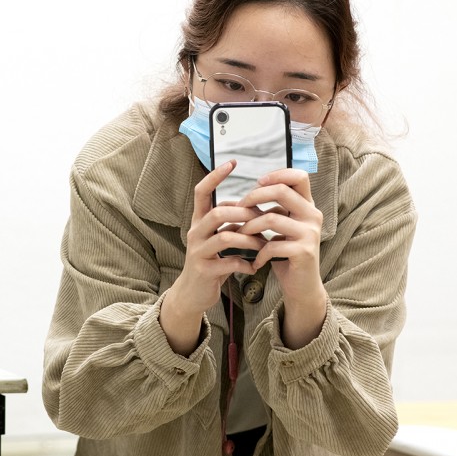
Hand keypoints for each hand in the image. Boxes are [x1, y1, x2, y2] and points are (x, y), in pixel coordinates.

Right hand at [160, 161, 265, 354]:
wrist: (193, 293)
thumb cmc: (211, 261)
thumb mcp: (216, 238)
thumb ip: (229, 222)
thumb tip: (252, 205)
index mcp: (199, 221)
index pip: (201, 192)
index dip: (215, 176)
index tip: (232, 162)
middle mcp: (195, 233)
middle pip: (217, 213)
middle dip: (243, 214)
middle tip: (261, 217)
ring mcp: (198, 252)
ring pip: (225, 237)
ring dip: (249, 239)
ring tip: (263, 244)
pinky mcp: (204, 270)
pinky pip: (229, 263)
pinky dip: (245, 264)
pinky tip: (255, 267)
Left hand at [236, 169, 326, 347]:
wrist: (302, 286)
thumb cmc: (286, 254)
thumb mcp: (281, 228)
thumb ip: (272, 210)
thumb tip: (245, 196)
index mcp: (308, 206)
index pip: (299, 176)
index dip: (277, 174)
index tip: (257, 183)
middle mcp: (313, 215)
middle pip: (281, 191)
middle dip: (255, 197)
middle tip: (240, 208)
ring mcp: (310, 233)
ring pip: (272, 218)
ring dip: (250, 226)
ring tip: (241, 235)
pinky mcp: (304, 251)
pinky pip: (273, 245)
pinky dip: (259, 253)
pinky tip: (255, 261)